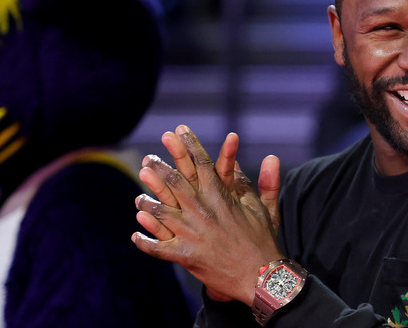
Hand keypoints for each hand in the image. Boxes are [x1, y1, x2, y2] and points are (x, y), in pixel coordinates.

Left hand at [131, 125, 282, 305]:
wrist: (259, 276)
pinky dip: (145, 241)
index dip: (189, 144)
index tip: (179, 131)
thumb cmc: (263, 240)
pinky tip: (136, 235)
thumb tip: (271, 158)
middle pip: (174, 182)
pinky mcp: (184, 255)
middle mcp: (201, 210)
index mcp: (219, 196)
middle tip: (148, 158)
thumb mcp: (265, 208)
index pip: (201, 163)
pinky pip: (157, 247)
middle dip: (159, 167)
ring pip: (160, 212)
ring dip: (147, 203)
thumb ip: (265, 181)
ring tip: (138, 197)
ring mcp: (190, 233)